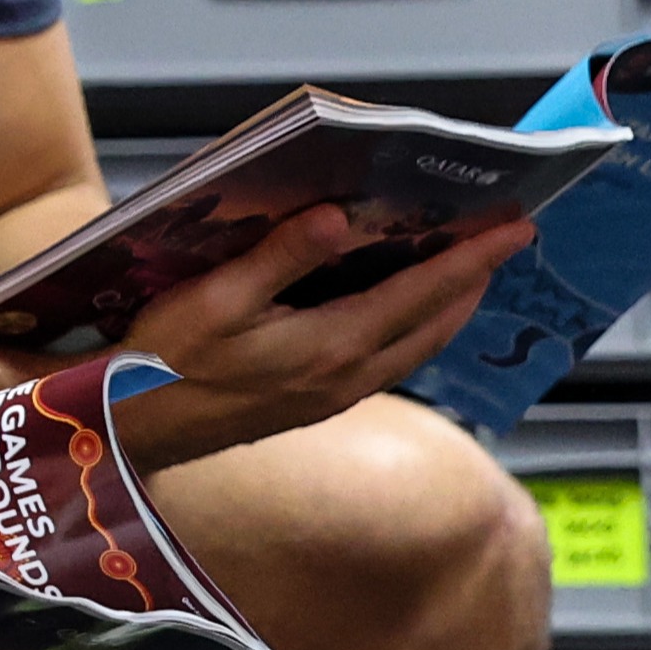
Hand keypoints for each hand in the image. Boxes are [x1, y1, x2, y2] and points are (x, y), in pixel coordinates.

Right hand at [109, 208, 531, 467]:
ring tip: (468, 270)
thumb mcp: (214, 299)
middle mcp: (345, 376)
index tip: (516, 228)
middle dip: (473, 280)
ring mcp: (333, 396)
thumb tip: (339, 216)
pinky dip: (415, 327)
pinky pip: (389, 360)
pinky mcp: (315, 404)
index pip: (420, 292)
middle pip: (433, 324)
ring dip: (448, 307)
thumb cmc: (164, 361)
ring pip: (415, 347)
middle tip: (505, 239)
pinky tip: (405, 309)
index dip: (472, 258)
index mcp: (329, 346)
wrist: (133, 433)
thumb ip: (281, 256)